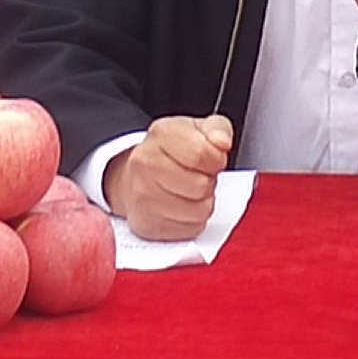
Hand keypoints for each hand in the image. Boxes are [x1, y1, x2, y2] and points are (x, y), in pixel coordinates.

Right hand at [103, 114, 233, 240]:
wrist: (136, 176)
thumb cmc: (171, 152)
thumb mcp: (197, 129)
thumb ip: (217, 129)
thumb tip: (221, 142)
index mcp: (161, 136)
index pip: (201, 154)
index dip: (216, 160)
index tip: (213, 159)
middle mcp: (146, 165)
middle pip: (200, 186)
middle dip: (208, 182)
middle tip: (199, 176)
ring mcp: (143, 197)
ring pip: (198, 212)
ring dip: (203, 203)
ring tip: (191, 191)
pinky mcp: (146, 225)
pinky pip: (190, 229)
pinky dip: (193, 221)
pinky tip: (182, 207)